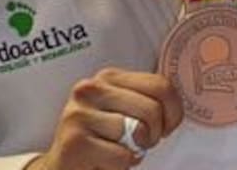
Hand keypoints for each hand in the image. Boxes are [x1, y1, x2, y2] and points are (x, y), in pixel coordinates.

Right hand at [31, 68, 183, 169]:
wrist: (61, 168)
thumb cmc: (100, 142)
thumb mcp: (122, 112)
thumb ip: (144, 102)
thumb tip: (175, 108)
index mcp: (108, 77)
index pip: (160, 85)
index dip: (174, 112)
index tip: (167, 127)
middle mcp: (91, 89)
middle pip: (152, 109)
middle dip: (155, 135)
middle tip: (142, 145)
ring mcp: (79, 114)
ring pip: (136, 133)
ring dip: (135, 152)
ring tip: (119, 153)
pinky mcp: (74, 143)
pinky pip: (121, 156)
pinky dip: (122, 166)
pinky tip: (104, 163)